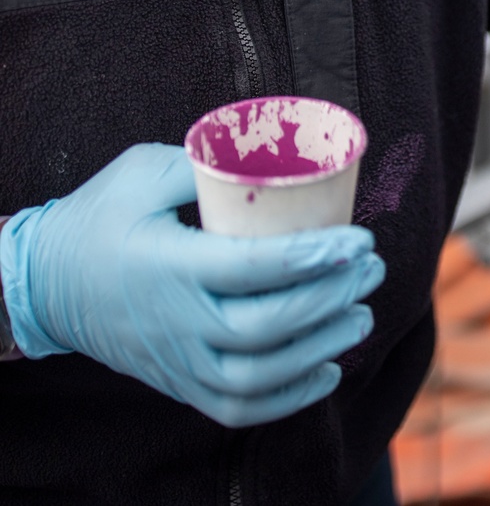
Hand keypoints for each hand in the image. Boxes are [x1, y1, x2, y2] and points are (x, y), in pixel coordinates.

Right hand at [0, 143, 383, 426]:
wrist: (47, 283)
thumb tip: (269, 153)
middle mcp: (174, 322)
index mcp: (167, 265)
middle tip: (370, 267)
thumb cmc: (101, 216)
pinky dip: (289, 397)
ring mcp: (176, 361)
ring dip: (319, 347)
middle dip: (329, 298)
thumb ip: (203, 163)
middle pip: (264, 327)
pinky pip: (237, 407)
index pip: (251, 268)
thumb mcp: (143, 170)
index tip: (358, 238)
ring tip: (362, 313)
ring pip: (257, 376)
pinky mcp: (178, 383)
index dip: (312, 256)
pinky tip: (328, 368)